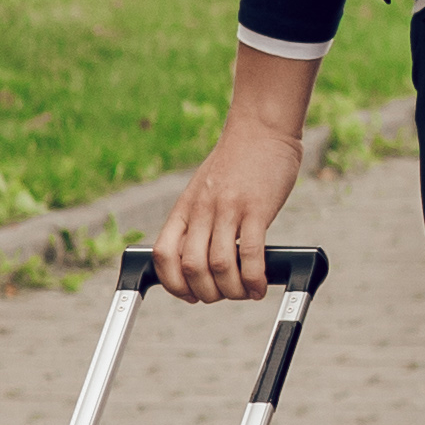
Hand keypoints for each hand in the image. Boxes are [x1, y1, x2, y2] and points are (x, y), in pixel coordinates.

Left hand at [154, 113, 301, 302]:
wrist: (261, 129)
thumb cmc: (238, 161)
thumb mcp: (206, 189)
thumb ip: (202, 219)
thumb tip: (208, 254)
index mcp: (185, 209)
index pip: (163, 255)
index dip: (172, 284)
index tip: (190, 296)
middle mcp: (201, 211)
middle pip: (191, 267)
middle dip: (207, 293)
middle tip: (224, 296)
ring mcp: (227, 209)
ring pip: (219, 265)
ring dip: (233, 290)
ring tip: (245, 293)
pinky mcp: (256, 208)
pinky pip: (250, 253)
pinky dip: (254, 278)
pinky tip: (261, 285)